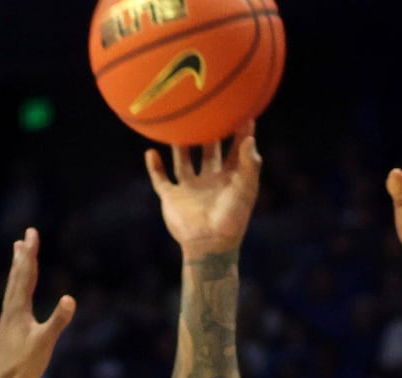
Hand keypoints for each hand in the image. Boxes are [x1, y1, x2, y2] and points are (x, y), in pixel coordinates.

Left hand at [0, 228, 75, 377]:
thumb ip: (58, 321)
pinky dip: (16, 285)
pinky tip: (17, 289)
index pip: (26, 275)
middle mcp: (10, 309)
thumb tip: (71, 298)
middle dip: (23, 254)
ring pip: (12, 286)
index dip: (30, 253)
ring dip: (17, 267)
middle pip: (17, 275)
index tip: (32, 233)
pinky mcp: (8, 327)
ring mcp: (7, 318)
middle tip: (26, 235)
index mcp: (18, 309)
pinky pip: (13, 297)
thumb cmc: (24, 365)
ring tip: (17, 252)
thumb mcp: (45, 343)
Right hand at [144, 120, 261, 256]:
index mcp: (231, 178)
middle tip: (207, 108)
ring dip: (179, 145)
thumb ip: (250, 163)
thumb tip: (249, 137)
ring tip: (177, 124)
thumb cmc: (232, 219)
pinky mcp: (172, 197)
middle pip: (209, 150)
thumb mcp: (246, 189)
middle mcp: (210, 180)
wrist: (209, 245)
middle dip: (209, 132)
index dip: (240, 131)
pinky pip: (160, 179)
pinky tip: (151, 152)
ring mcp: (190, 188)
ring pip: (183, 160)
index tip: (242, 109)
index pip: (237, 148)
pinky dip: (155, 167)